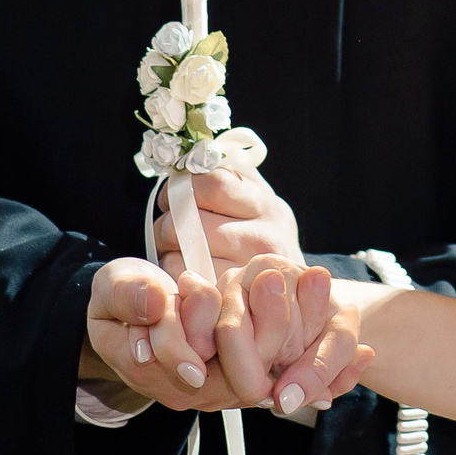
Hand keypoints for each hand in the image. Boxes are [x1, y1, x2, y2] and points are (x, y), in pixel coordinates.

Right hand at [83, 254, 372, 414]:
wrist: (119, 318)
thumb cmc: (116, 302)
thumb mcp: (113, 289)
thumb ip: (133, 296)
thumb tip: (160, 300)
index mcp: (162, 371)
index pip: (208, 369)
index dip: (244, 336)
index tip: (279, 288)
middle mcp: (194, 390)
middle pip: (250, 383)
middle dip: (291, 345)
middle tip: (321, 288)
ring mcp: (218, 388)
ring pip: (273, 389)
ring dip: (317, 368)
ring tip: (360, 341)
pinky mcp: (239, 379)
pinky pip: (281, 385)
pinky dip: (323, 378)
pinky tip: (364, 358)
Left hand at [154, 165, 301, 273]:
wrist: (287, 284)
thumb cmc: (260, 231)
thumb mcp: (254, 194)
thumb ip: (227, 172)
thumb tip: (188, 157)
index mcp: (264, 204)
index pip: (212, 183)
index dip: (182, 187)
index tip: (175, 195)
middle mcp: (264, 237)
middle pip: (191, 221)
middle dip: (168, 222)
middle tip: (167, 227)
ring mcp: (248, 271)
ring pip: (182, 253)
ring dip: (167, 250)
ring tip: (178, 249)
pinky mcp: (231, 297)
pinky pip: (185, 281)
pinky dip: (176, 274)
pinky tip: (186, 270)